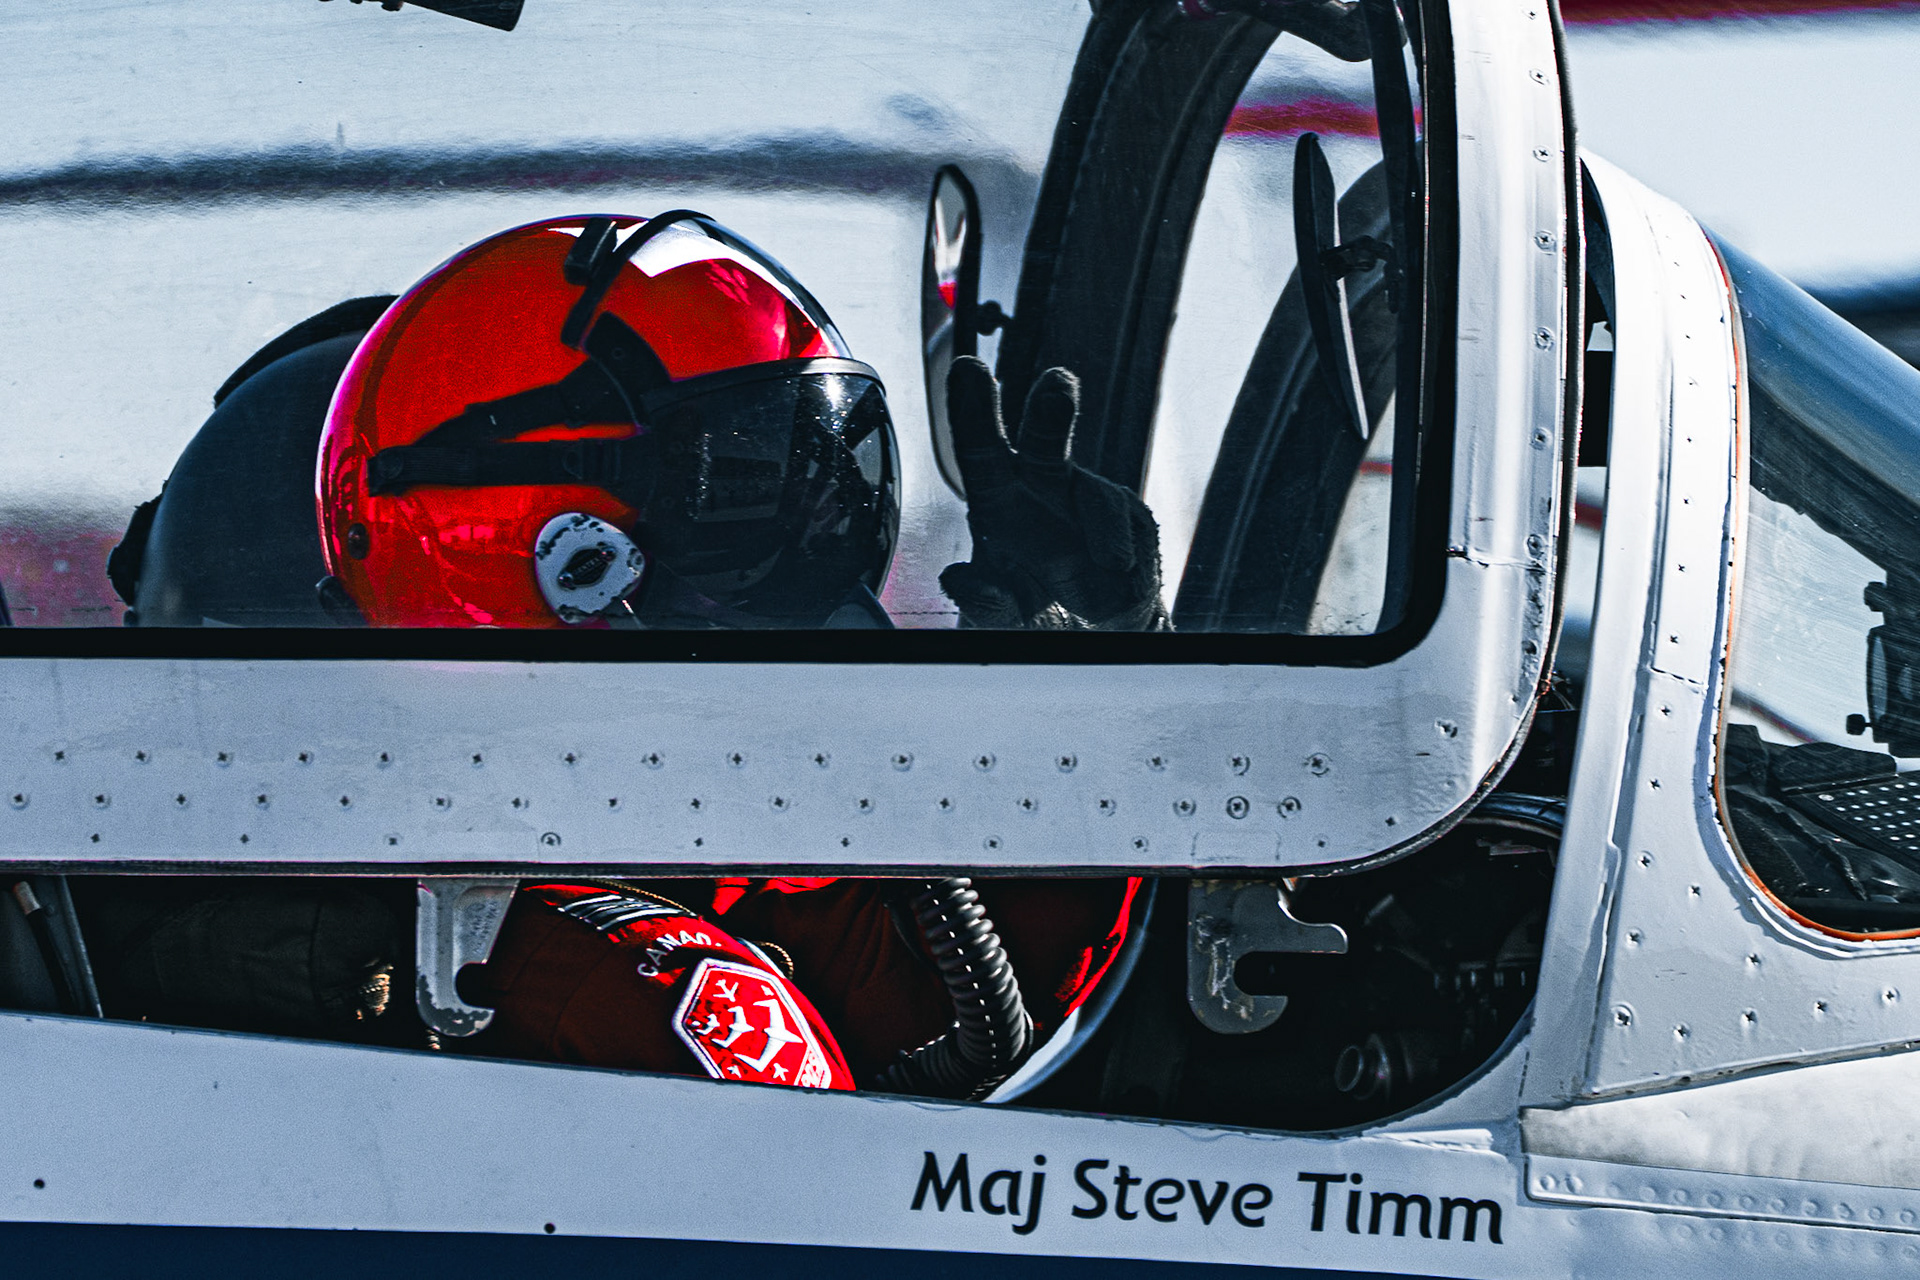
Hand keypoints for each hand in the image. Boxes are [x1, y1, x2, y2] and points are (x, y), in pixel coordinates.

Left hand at [938, 357, 1167, 630]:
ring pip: (1100, 497)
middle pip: (1044, 438)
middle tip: (1058, 382)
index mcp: (999, 495)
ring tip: (1110, 564)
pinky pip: (1131, 527)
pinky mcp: (1129, 513)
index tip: (969, 370)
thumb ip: (980, 597)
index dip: (972, 410)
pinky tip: (1122, 573)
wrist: (1091, 623)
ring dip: (1105, 526)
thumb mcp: (999, 606)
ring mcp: (1088, 495)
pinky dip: (1128, 554)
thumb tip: (956, 580)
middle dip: (1052, 407)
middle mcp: (1043, 482)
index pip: (981, 448)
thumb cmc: (1032, 598)